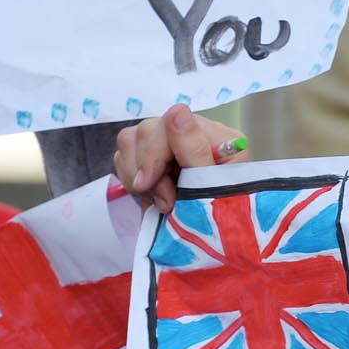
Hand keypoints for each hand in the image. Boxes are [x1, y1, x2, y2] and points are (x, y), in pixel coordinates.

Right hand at [114, 103, 249, 213]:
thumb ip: (194, 149)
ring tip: (161, 201)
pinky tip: (152, 197)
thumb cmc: (223, 213)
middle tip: (166, 203)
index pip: (171, 123)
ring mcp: (170, 144)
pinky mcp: (153, 158)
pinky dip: (132, 180)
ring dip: (137, 176)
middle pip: (146, 131)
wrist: (218, 238)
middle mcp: (192, 133)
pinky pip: (124, 157)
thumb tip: (177, 111)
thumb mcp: (213, 185)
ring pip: (129, 141)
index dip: (153, 155)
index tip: (147, 185)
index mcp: (215, 135)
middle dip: (147, 171)